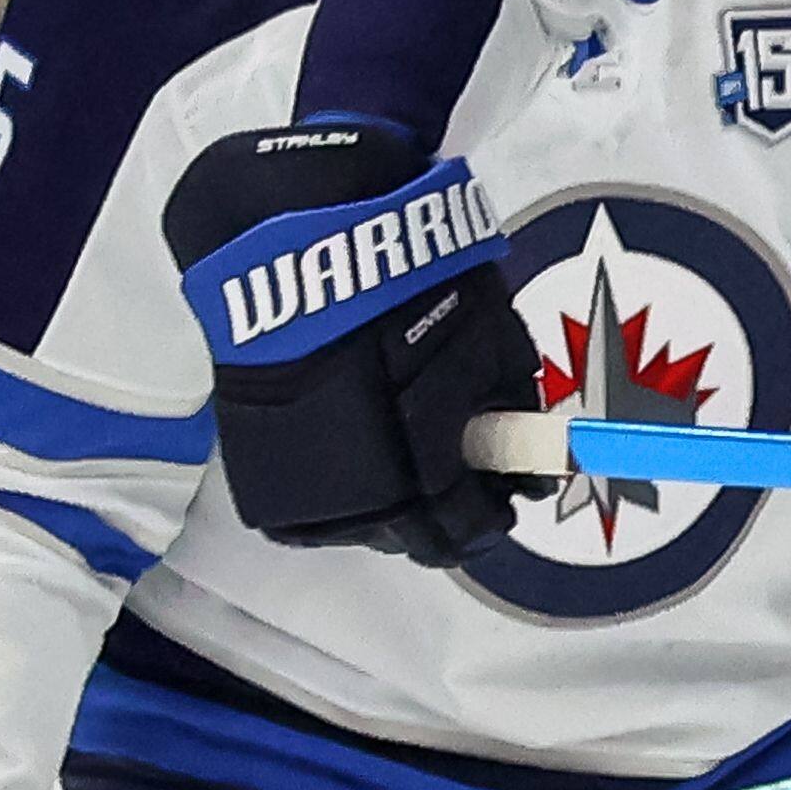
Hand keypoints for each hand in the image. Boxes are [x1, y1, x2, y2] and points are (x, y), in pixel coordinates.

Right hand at [165, 121, 547, 562]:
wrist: (302, 249)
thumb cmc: (407, 284)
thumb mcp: (492, 342)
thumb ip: (512, 409)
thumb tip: (530, 459)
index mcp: (424, 466)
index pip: (465, 525)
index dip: (491, 515)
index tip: (504, 501)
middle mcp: (361, 493)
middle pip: (411, 539)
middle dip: (443, 518)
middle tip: (460, 484)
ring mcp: (304, 485)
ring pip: (360, 529)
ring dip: (390, 514)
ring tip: (408, 469)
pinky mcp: (260, 468)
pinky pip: (309, 510)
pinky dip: (338, 499)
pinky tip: (358, 464)